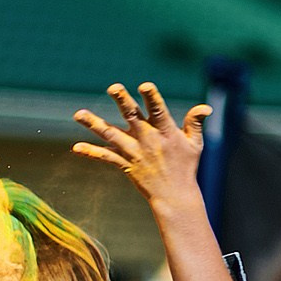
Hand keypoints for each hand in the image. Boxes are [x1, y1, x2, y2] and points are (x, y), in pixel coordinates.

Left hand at [73, 82, 209, 205]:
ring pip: (111, 134)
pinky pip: (105, 157)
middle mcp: (148, 139)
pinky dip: (91, 152)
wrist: (174, 195)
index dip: (152, 98)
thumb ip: (194, 123)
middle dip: (123, 101)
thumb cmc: (186, 165)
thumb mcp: (195, 143)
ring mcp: (134, 151)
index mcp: (166, 132)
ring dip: (94, 124)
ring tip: (78, 113)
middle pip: (133, 116)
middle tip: (113, 87)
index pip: (159, 110)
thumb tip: (205, 107)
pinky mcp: (125, 163)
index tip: (144, 85)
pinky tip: (75, 147)